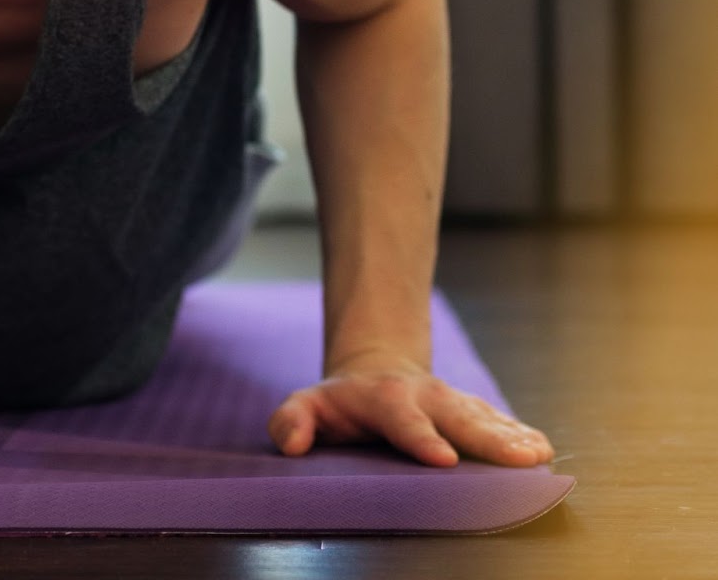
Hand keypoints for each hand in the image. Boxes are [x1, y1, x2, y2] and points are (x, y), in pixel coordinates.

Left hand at [268, 354, 554, 467]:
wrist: (375, 372)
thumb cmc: (339, 403)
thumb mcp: (306, 404)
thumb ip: (293, 419)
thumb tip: (291, 441)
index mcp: (385, 398)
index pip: (403, 420)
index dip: (422, 439)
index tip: (444, 460)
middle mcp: (425, 396)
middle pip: (459, 418)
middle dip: (489, 439)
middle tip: (521, 459)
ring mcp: (450, 402)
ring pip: (484, 418)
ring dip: (512, 437)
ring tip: (539, 455)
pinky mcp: (469, 411)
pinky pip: (497, 421)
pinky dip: (520, 434)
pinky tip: (542, 449)